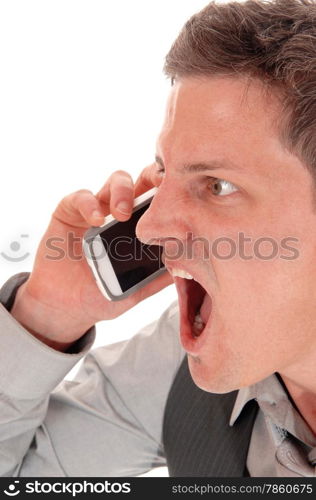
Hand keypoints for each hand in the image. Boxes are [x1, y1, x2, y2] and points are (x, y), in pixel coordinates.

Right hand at [11, 166, 172, 349]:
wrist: (66, 307)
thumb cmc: (102, 295)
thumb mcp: (136, 291)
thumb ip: (158, 279)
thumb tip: (189, 268)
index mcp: (141, 227)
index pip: (160, 199)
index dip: (172, 192)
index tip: (186, 196)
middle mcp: (122, 212)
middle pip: (143, 180)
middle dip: (154, 178)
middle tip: (161, 190)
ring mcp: (98, 208)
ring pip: (116, 181)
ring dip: (123, 191)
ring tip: (123, 214)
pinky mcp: (71, 210)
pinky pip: (82, 197)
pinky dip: (90, 205)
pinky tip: (96, 220)